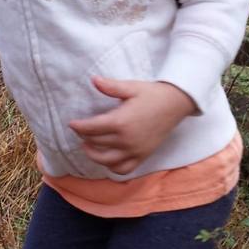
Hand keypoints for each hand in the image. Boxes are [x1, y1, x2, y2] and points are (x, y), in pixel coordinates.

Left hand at [69, 78, 197, 174]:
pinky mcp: (143, 155)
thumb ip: (111, 86)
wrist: (177, 103)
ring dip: (94, 155)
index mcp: (121, 122)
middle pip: (96, 143)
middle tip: (81, 131)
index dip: (78, 127)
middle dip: (84, 138)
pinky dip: (112, 167)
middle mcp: (126, 140)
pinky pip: (123, 168)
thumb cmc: (153, 94)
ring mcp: (135, 150)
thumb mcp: (131, 87)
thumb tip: (94, 79)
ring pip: (106, 160)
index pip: (91, 128)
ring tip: (88, 147)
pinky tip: (107, 159)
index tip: (72, 124)